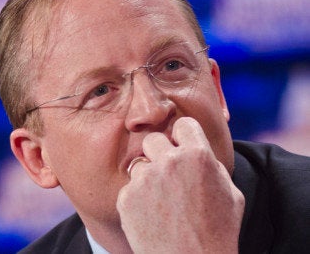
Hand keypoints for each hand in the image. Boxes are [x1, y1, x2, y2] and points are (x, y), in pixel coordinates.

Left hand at [117, 117, 244, 252]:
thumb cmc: (216, 232)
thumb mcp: (230, 194)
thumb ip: (210, 165)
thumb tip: (196, 149)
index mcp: (198, 156)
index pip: (183, 124)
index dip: (183, 136)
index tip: (180, 145)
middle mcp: (169, 161)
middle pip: (152, 139)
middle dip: (158, 153)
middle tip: (166, 174)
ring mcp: (145, 179)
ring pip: (139, 165)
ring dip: (147, 178)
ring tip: (162, 203)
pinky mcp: (127, 197)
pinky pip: (129, 189)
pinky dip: (137, 200)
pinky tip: (151, 216)